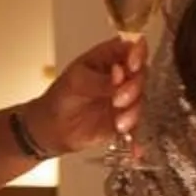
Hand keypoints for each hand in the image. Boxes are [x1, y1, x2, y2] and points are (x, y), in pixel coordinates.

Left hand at [34, 35, 146, 155]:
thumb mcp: (76, 80)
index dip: (138, 54)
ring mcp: (126, 98)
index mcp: (110, 58)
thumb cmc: (62, 95)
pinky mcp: (126, 119)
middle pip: (142, 74)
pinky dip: (138, 135)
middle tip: (118, 99)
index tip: (132, 66)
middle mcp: (122, 76)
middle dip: (134, 87)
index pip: (132, 48)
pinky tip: (135, 147)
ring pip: (142, 99)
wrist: (53, 128)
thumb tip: (119, 76)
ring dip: (134, 111)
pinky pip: (138, 125)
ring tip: (119, 122)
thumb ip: (100, 79)